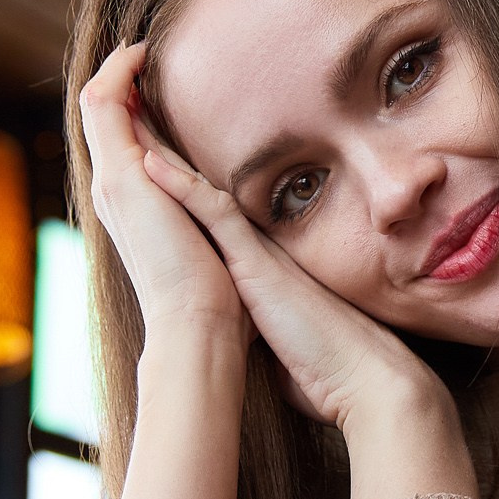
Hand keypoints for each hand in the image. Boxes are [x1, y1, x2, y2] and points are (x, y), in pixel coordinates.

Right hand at [77, 41, 244, 343]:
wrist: (199, 322)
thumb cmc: (218, 296)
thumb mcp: (216, 242)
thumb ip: (214, 219)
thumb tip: (238, 209)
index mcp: (139, 206)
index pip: (127, 143)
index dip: (137, 108)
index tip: (157, 80)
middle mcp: (118, 191)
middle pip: (102, 120)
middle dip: (118, 81)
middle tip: (142, 51)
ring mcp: (114, 182)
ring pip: (94, 105)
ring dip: (113, 70)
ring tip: (139, 45)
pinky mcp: (121, 175)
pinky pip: (102, 106)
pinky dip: (115, 75)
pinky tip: (140, 55)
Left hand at [138, 142, 435, 432]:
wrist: (365, 379)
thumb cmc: (330, 371)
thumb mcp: (286, 343)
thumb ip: (266, 328)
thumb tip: (257, 339)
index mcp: (263, 270)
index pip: (218, 222)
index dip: (187, 192)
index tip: (158, 166)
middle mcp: (259, 251)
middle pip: (205, 196)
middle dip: (170, 160)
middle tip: (136, 119)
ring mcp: (258, 253)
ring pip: (205, 193)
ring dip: (167, 158)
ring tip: (132, 120)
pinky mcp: (256, 263)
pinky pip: (215, 213)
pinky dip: (183, 187)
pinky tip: (150, 161)